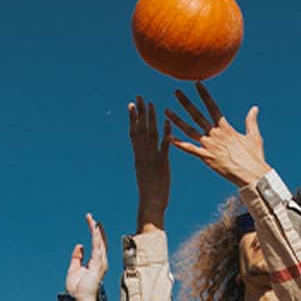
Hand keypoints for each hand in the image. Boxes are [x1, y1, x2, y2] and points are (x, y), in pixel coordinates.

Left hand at [65, 213, 108, 300]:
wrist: (79, 300)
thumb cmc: (77, 288)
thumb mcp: (74, 268)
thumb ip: (77, 257)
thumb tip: (79, 245)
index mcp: (95, 263)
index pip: (97, 245)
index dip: (96, 234)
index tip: (93, 223)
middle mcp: (100, 262)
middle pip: (99, 242)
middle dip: (96, 229)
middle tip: (91, 217)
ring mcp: (100, 263)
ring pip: (99, 243)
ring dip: (95, 231)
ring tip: (92, 220)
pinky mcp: (98, 265)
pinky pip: (97, 248)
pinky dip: (96, 238)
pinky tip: (95, 230)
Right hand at [128, 96, 171, 228]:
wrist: (150, 203)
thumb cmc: (150, 190)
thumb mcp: (145, 171)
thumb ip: (146, 158)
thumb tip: (144, 150)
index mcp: (139, 155)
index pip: (134, 132)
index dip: (133, 118)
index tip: (132, 104)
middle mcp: (143, 154)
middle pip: (141, 129)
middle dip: (140, 112)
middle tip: (140, 96)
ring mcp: (152, 158)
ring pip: (150, 135)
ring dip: (151, 119)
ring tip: (152, 104)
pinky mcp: (162, 164)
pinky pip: (163, 147)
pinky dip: (165, 135)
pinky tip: (168, 124)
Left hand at [166, 82, 270, 189]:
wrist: (252, 174)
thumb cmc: (254, 157)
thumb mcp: (254, 136)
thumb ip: (251, 121)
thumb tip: (254, 108)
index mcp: (226, 128)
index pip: (212, 107)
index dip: (204, 95)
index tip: (197, 83)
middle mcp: (215, 134)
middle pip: (197, 115)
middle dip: (186, 103)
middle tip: (176, 92)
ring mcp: (210, 146)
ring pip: (189, 130)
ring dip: (177, 120)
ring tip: (166, 110)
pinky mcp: (206, 158)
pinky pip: (190, 150)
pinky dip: (180, 144)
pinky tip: (169, 138)